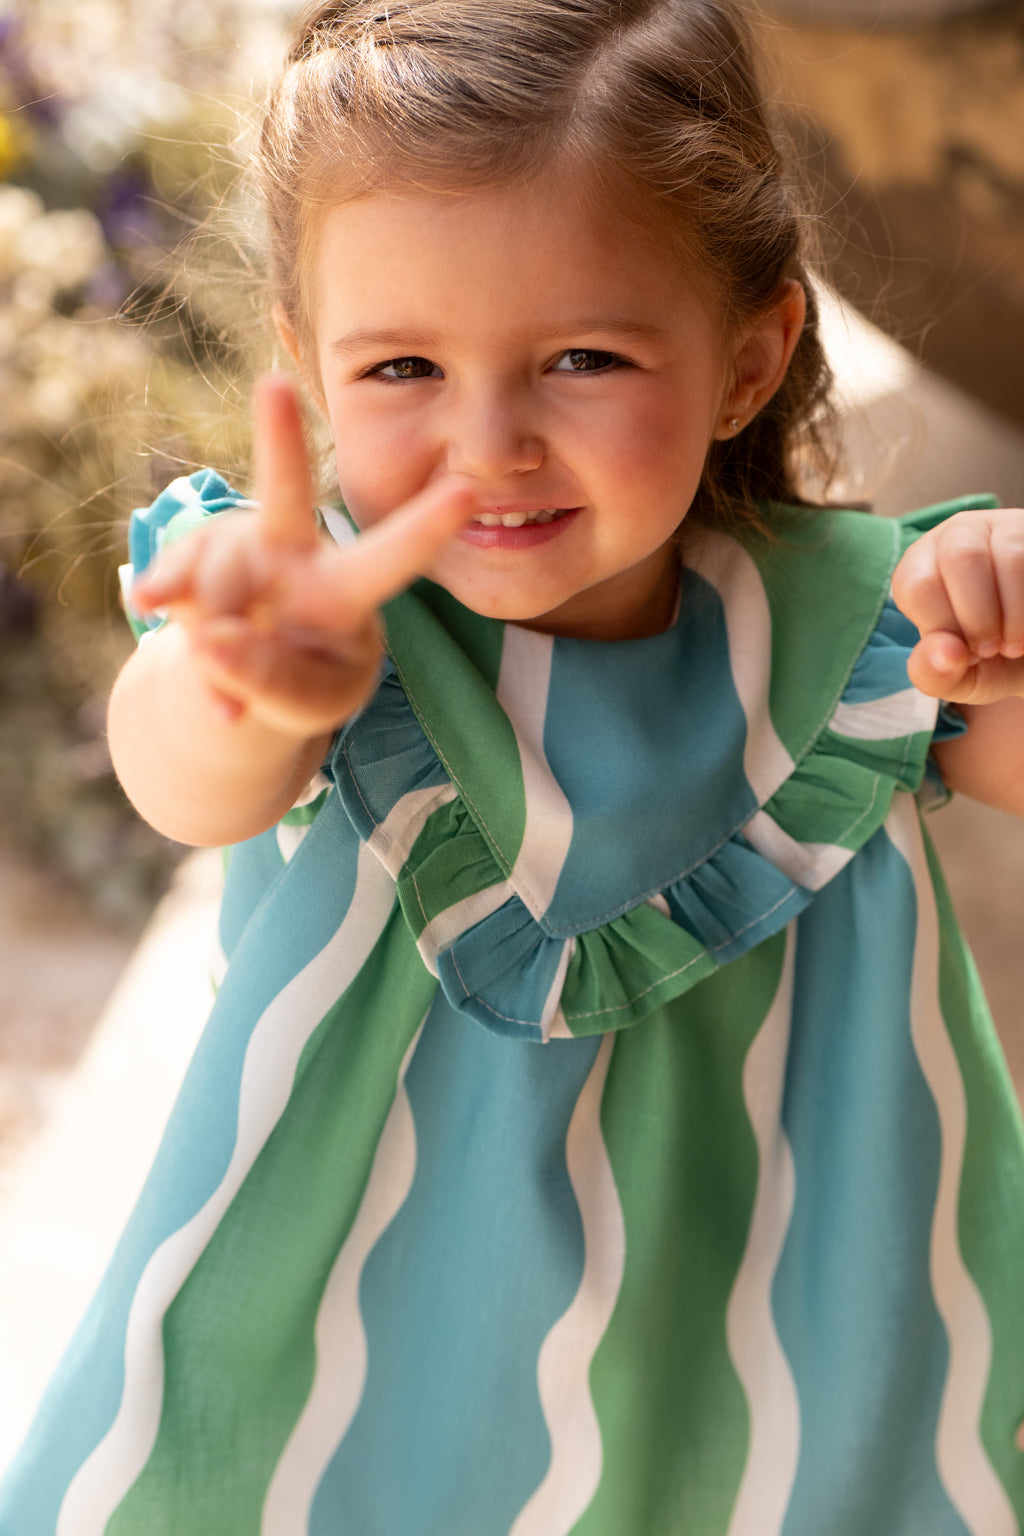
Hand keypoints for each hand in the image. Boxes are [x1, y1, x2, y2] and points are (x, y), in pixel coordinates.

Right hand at [131, 375, 477, 738]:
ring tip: (227, 691)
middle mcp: (297, 551)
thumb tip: (214, 641)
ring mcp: (240, 546)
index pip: (392, 557)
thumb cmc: (305, 681)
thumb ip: (273, 680)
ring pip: (219, 583)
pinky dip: (167, 609)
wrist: (244, 679)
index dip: (427, 525)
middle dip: (279, 439)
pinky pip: (171, 579)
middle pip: (288, 493)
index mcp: (349, 587)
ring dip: (215, 647)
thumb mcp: (312, 702)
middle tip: (273, 385)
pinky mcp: (190, 554)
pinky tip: (153, 611)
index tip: (471, 492)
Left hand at [891, 507, 1023, 703]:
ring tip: (1014, 643)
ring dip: (1014, 615)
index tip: (963, 651)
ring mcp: (1002, 527)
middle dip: (979, 618)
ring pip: (1008, 555)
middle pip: (960, 557)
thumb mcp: (956, 678)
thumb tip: (945, 653)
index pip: (917, 585)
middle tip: (990, 649)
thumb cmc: (990, 661)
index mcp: (920, 567)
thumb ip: (933, 674)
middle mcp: (956, 536)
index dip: (944, 628)